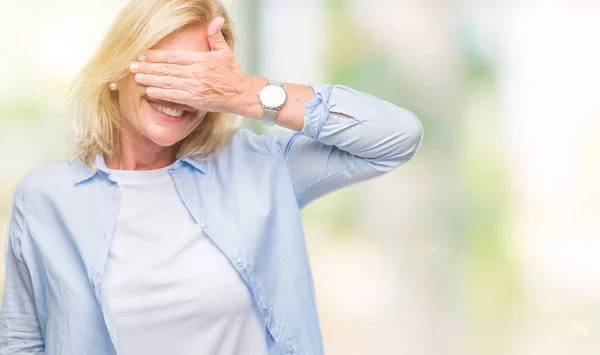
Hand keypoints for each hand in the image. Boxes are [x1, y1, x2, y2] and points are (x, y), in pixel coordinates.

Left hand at [129, 17, 250, 113]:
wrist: (242, 94)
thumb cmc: (233, 75)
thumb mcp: (225, 52)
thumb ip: (216, 36)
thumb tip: (217, 20)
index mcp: (201, 60)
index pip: (174, 56)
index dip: (156, 56)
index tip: (143, 55)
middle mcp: (196, 72)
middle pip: (167, 68)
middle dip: (148, 66)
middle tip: (132, 65)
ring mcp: (195, 86)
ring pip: (168, 81)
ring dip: (150, 78)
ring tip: (136, 76)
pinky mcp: (196, 99)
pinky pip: (175, 96)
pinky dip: (161, 93)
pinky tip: (149, 91)